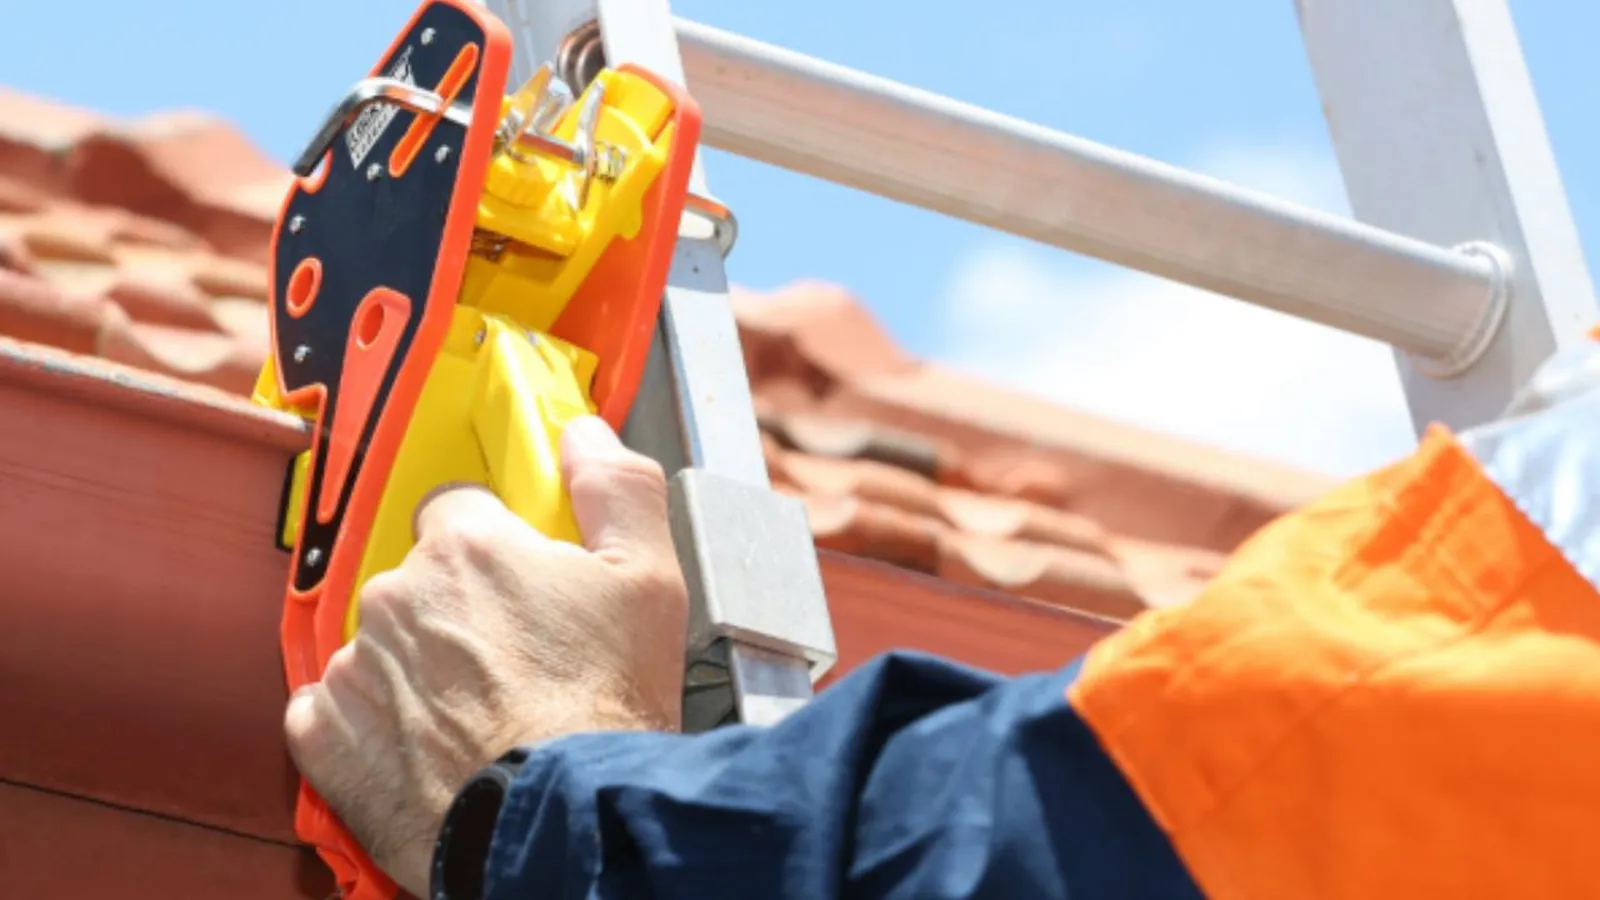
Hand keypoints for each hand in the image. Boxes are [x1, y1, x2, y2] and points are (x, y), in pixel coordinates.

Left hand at [282, 415, 689, 895]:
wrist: (558, 824)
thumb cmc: (605, 709)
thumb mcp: (649, 578)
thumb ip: (616, 487)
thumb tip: (583, 434)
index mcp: (467, 545)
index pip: (461, 508)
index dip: (497, 544)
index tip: (523, 580)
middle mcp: (397, 594)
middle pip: (420, 577)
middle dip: (459, 608)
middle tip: (516, 657)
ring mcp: (357, 667)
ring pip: (381, 643)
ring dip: (418, 665)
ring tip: (479, 711)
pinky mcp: (329, 737)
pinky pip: (332, 710)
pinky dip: (368, 724)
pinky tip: (422, 743)